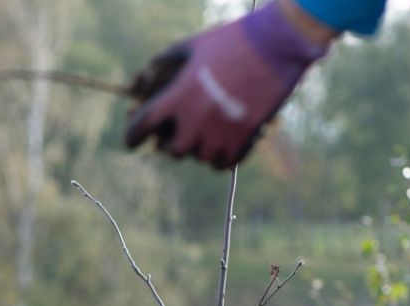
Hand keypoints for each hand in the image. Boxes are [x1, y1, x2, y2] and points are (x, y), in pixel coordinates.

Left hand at [125, 0, 329, 168]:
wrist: (277, 42)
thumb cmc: (232, 39)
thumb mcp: (193, 45)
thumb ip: (165, 62)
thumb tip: (143, 79)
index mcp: (179, 95)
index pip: (143, 125)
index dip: (132, 136)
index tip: (132, 141)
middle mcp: (197, 118)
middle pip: (174, 151)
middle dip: (173, 144)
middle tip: (179, 136)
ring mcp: (221, 131)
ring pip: (201, 158)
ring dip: (200, 148)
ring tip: (206, 136)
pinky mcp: (245, 137)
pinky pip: (224, 162)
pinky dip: (221, 157)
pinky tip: (223, 145)